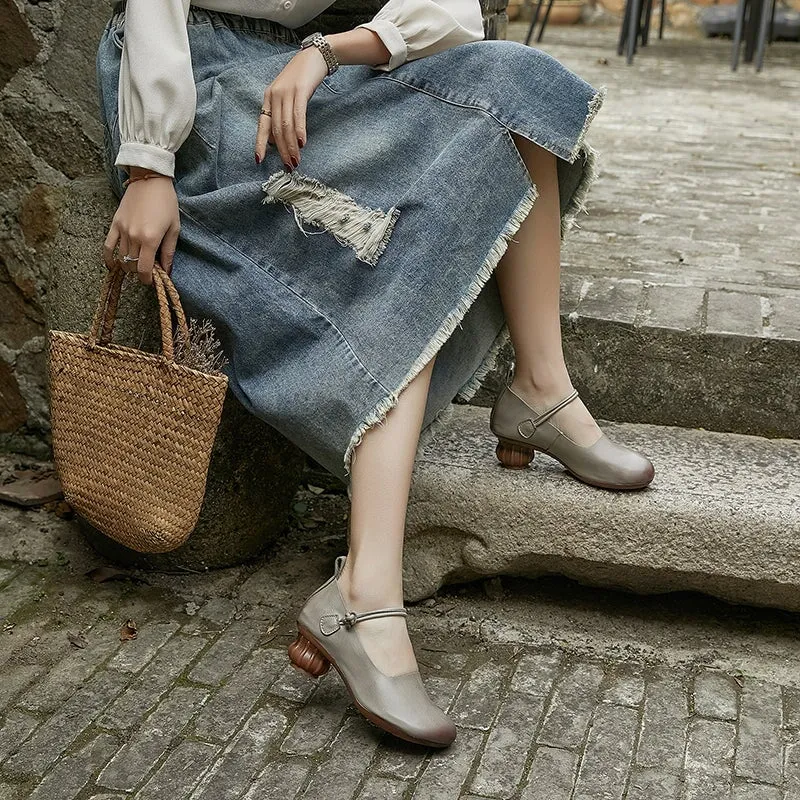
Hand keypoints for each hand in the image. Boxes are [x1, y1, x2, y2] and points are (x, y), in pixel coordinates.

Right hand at [102, 169, 179, 285]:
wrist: (150, 179)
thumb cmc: (166, 203)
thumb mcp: (174, 228)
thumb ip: (168, 252)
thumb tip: (166, 271)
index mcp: (150, 239)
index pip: (144, 269)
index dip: (147, 279)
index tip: (151, 280)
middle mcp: (134, 236)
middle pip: (132, 265)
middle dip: (140, 272)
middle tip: (148, 269)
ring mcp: (122, 230)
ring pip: (122, 258)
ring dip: (129, 265)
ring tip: (137, 264)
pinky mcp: (115, 223)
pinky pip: (107, 245)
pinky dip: (108, 258)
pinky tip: (112, 266)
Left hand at [255, 45, 328, 170]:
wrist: (315, 56)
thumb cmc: (302, 79)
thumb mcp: (287, 97)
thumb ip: (281, 115)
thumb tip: (275, 139)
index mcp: (268, 98)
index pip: (262, 125)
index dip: (260, 144)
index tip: (259, 160)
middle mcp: (274, 95)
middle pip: (276, 129)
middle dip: (282, 150)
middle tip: (289, 166)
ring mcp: (286, 92)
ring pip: (286, 125)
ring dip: (291, 146)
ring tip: (296, 160)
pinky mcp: (300, 90)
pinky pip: (298, 115)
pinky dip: (300, 131)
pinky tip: (302, 143)